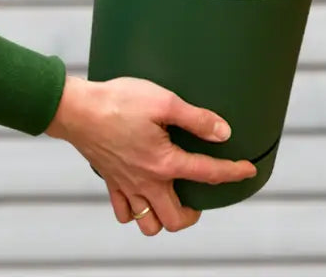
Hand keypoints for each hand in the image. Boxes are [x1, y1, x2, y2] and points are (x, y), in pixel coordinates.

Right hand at [47, 76, 256, 234]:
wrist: (76, 109)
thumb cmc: (119, 101)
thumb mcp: (164, 101)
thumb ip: (196, 119)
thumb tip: (223, 132)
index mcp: (163, 163)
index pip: (207, 174)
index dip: (233, 173)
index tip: (248, 171)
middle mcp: (146, 182)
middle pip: (175, 219)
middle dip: (193, 214)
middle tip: (200, 197)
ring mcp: (125, 185)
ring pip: (148, 224)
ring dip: (163, 217)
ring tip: (172, 198)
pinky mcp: (109, 181)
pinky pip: (123, 212)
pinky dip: (135, 211)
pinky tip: (142, 194)